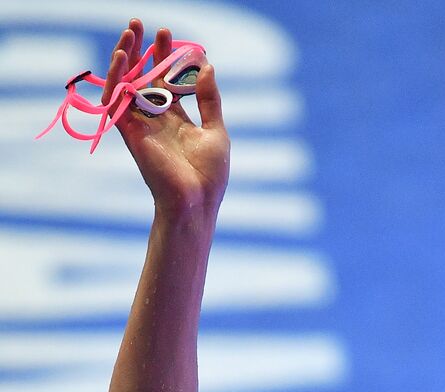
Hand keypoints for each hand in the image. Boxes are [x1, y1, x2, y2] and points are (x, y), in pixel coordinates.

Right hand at [102, 19, 229, 215]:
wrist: (195, 201)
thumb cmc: (210, 175)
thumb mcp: (216, 131)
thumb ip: (210, 100)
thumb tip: (208, 67)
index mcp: (177, 118)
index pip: (166, 79)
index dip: (165, 56)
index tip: (168, 34)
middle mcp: (157, 118)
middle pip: (143, 77)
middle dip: (141, 50)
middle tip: (140, 24)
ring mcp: (142, 124)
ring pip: (126, 85)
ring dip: (125, 57)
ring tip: (129, 32)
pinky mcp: (130, 132)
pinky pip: (116, 100)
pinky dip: (116, 78)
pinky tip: (122, 57)